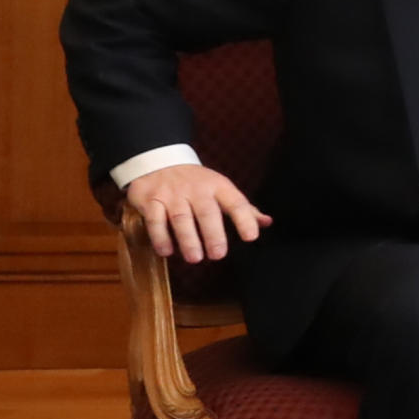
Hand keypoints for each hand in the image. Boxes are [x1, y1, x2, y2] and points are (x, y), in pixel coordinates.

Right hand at [126, 165, 271, 262]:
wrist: (158, 161)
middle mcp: (196, 189)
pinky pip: (155, 219)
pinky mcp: (150, 199)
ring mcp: (172, 194)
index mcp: (218, 187)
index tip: (251, 237)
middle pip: (206, 212)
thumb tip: (267, 222)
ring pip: (180, 217)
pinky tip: (167, 251)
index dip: (244, 219)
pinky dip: (160, 236)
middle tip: (218, 255)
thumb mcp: (221, 189)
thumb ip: (243, 208)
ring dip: (188, 239)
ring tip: (195, 258)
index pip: (235, 202)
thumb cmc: (196, 183)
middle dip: (213, 234)